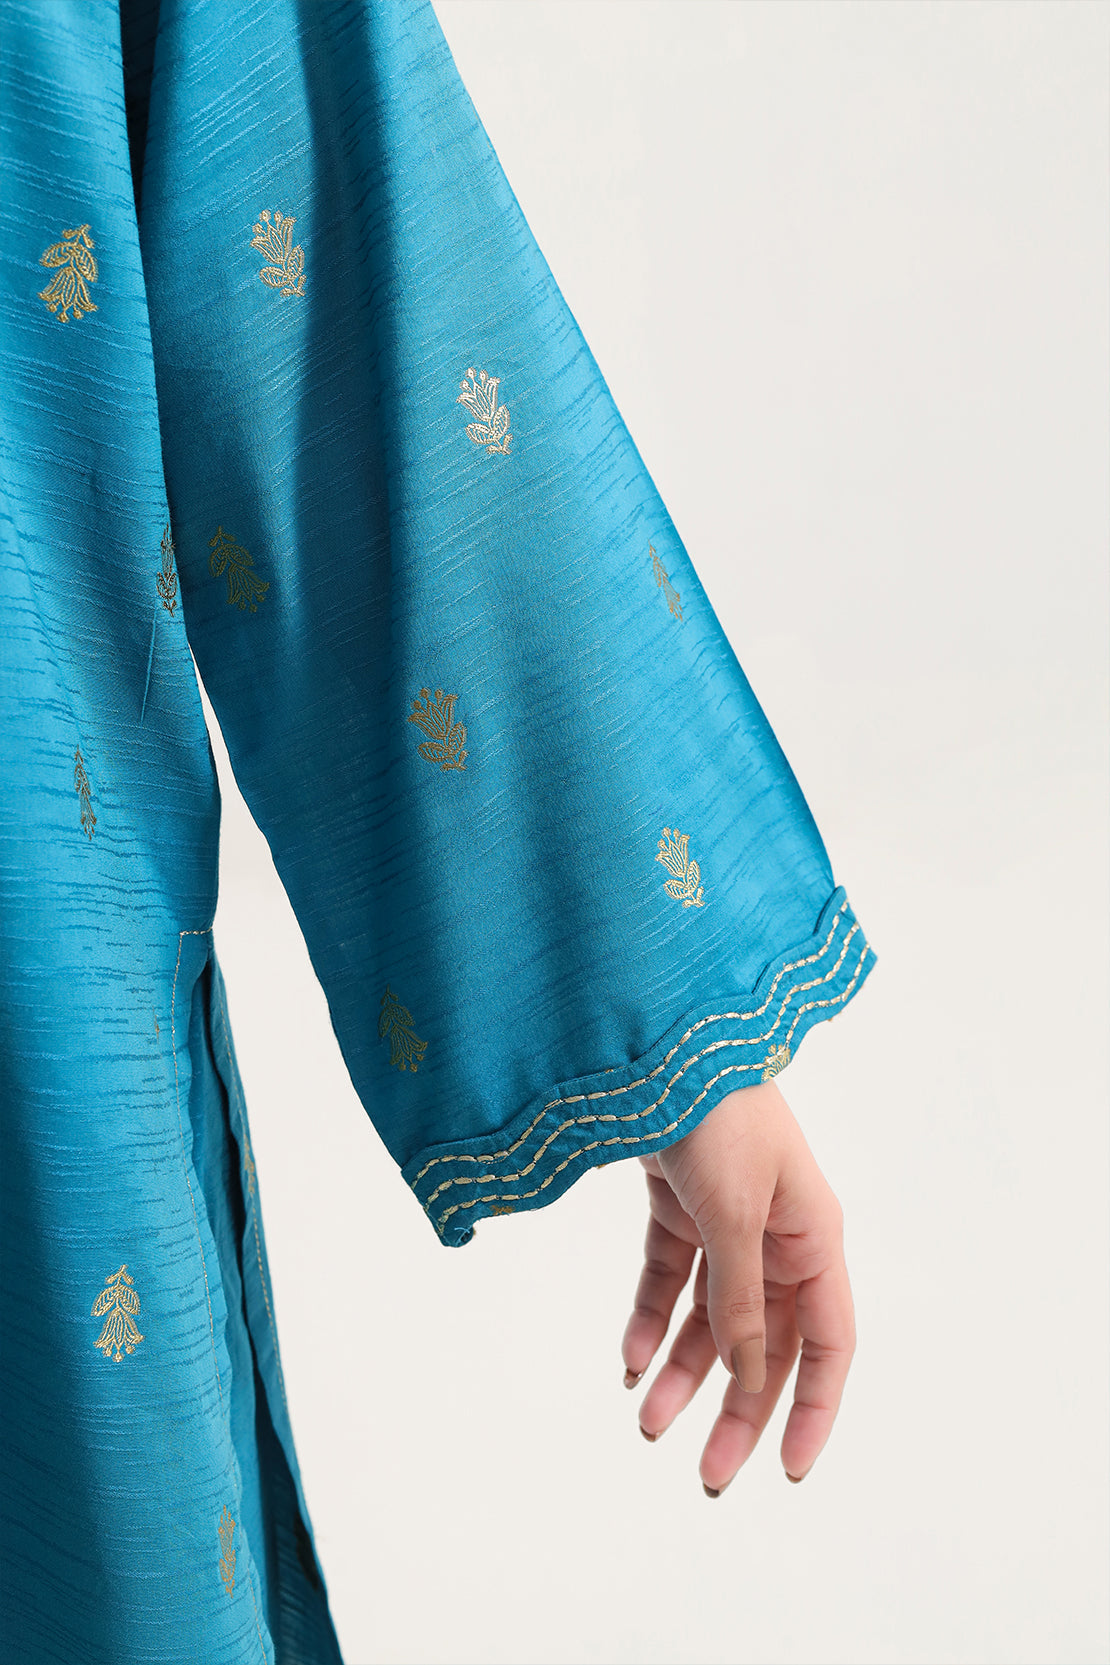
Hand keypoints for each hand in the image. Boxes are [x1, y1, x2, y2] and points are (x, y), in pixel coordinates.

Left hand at [620, 1077, 854, 1492]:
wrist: (661, 1039)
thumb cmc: (718, 1111)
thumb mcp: (735, 1213)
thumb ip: (741, 1298)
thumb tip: (750, 1374)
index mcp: (813, 1236)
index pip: (827, 1342)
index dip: (812, 1408)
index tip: (787, 1468)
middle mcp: (777, 1235)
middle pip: (764, 1341)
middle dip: (736, 1407)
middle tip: (706, 1472)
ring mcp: (727, 1219)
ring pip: (710, 1317)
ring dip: (682, 1370)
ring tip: (647, 1423)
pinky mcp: (680, 1203)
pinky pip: (669, 1278)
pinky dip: (648, 1318)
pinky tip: (626, 1360)